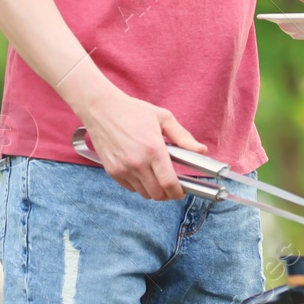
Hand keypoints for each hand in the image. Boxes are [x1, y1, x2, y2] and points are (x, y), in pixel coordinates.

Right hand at [77, 86, 205, 200]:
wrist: (101, 109)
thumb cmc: (133, 111)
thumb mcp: (163, 118)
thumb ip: (183, 137)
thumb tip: (202, 150)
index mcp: (153, 150)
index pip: (168, 183)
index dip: (177, 193)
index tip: (181, 192)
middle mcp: (137, 163)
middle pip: (157, 193)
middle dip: (167, 194)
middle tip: (171, 185)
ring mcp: (122, 169)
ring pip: (143, 193)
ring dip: (153, 190)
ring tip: (157, 178)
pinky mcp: (112, 171)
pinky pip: (130, 188)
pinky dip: (139, 186)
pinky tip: (143, 173)